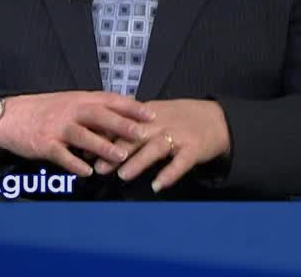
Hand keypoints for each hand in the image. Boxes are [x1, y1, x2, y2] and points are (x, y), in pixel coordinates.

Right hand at [0, 91, 156, 175]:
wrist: (9, 117)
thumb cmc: (44, 111)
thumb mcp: (69, 103)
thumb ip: (94, 108)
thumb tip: (125, 111)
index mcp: (78, 99)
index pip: (109, 100)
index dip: (130, 106)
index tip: (151, 114)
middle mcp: (69, 110)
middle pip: (98, 115)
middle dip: (120, 125)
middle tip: (141, 134)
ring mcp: (56, 127)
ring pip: (82, 135)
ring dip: (101, 146)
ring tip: (120, 157)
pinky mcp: (43, 143)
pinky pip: (61, 155)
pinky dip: (74, 163)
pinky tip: (87, 172)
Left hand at [93, 99, 230, 191]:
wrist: (216, 119)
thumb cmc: (177, 119)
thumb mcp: (152, 117)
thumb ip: (127, 127)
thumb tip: (96, 138)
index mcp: (146, 115)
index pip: (120, 124)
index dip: (102, 136)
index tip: (83, 148)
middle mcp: (160, 123)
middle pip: (134, 137)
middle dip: (114, 151)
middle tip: (98, 167)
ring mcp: (177, 136)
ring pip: (154, 148)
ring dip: (138, 162)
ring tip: (122, 176)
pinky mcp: (194, 149)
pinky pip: (180, 163)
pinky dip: (169, 174)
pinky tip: (157, 186)